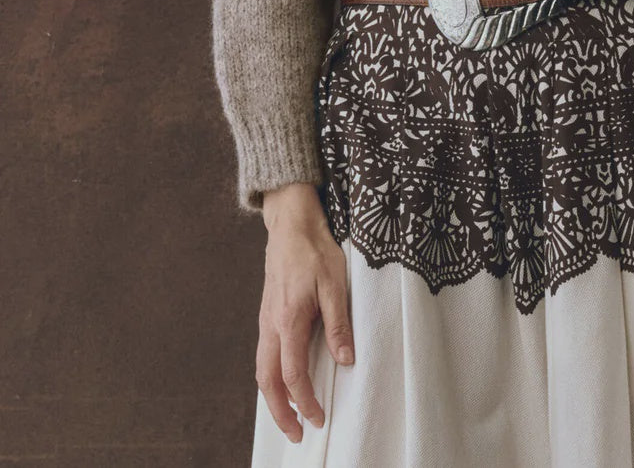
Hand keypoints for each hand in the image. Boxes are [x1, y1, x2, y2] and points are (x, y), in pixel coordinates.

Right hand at [255, 183, 354, 443]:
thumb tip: (346, 361)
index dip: (305, 402)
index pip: (293, 375)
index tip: (318, 419)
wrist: (291, 225)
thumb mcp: (336, 285)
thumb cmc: (315, 251)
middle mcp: (271, 326)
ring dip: (274, 398)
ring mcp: (265, 320)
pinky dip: (271, 378)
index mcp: (288, 321)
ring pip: (262, 370)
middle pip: (268, 381)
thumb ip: (339, 325)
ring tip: (290, 416)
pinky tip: (285, 382)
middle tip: (297, 434)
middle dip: (280, 412)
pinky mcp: (267, 315)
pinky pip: (264, 355)